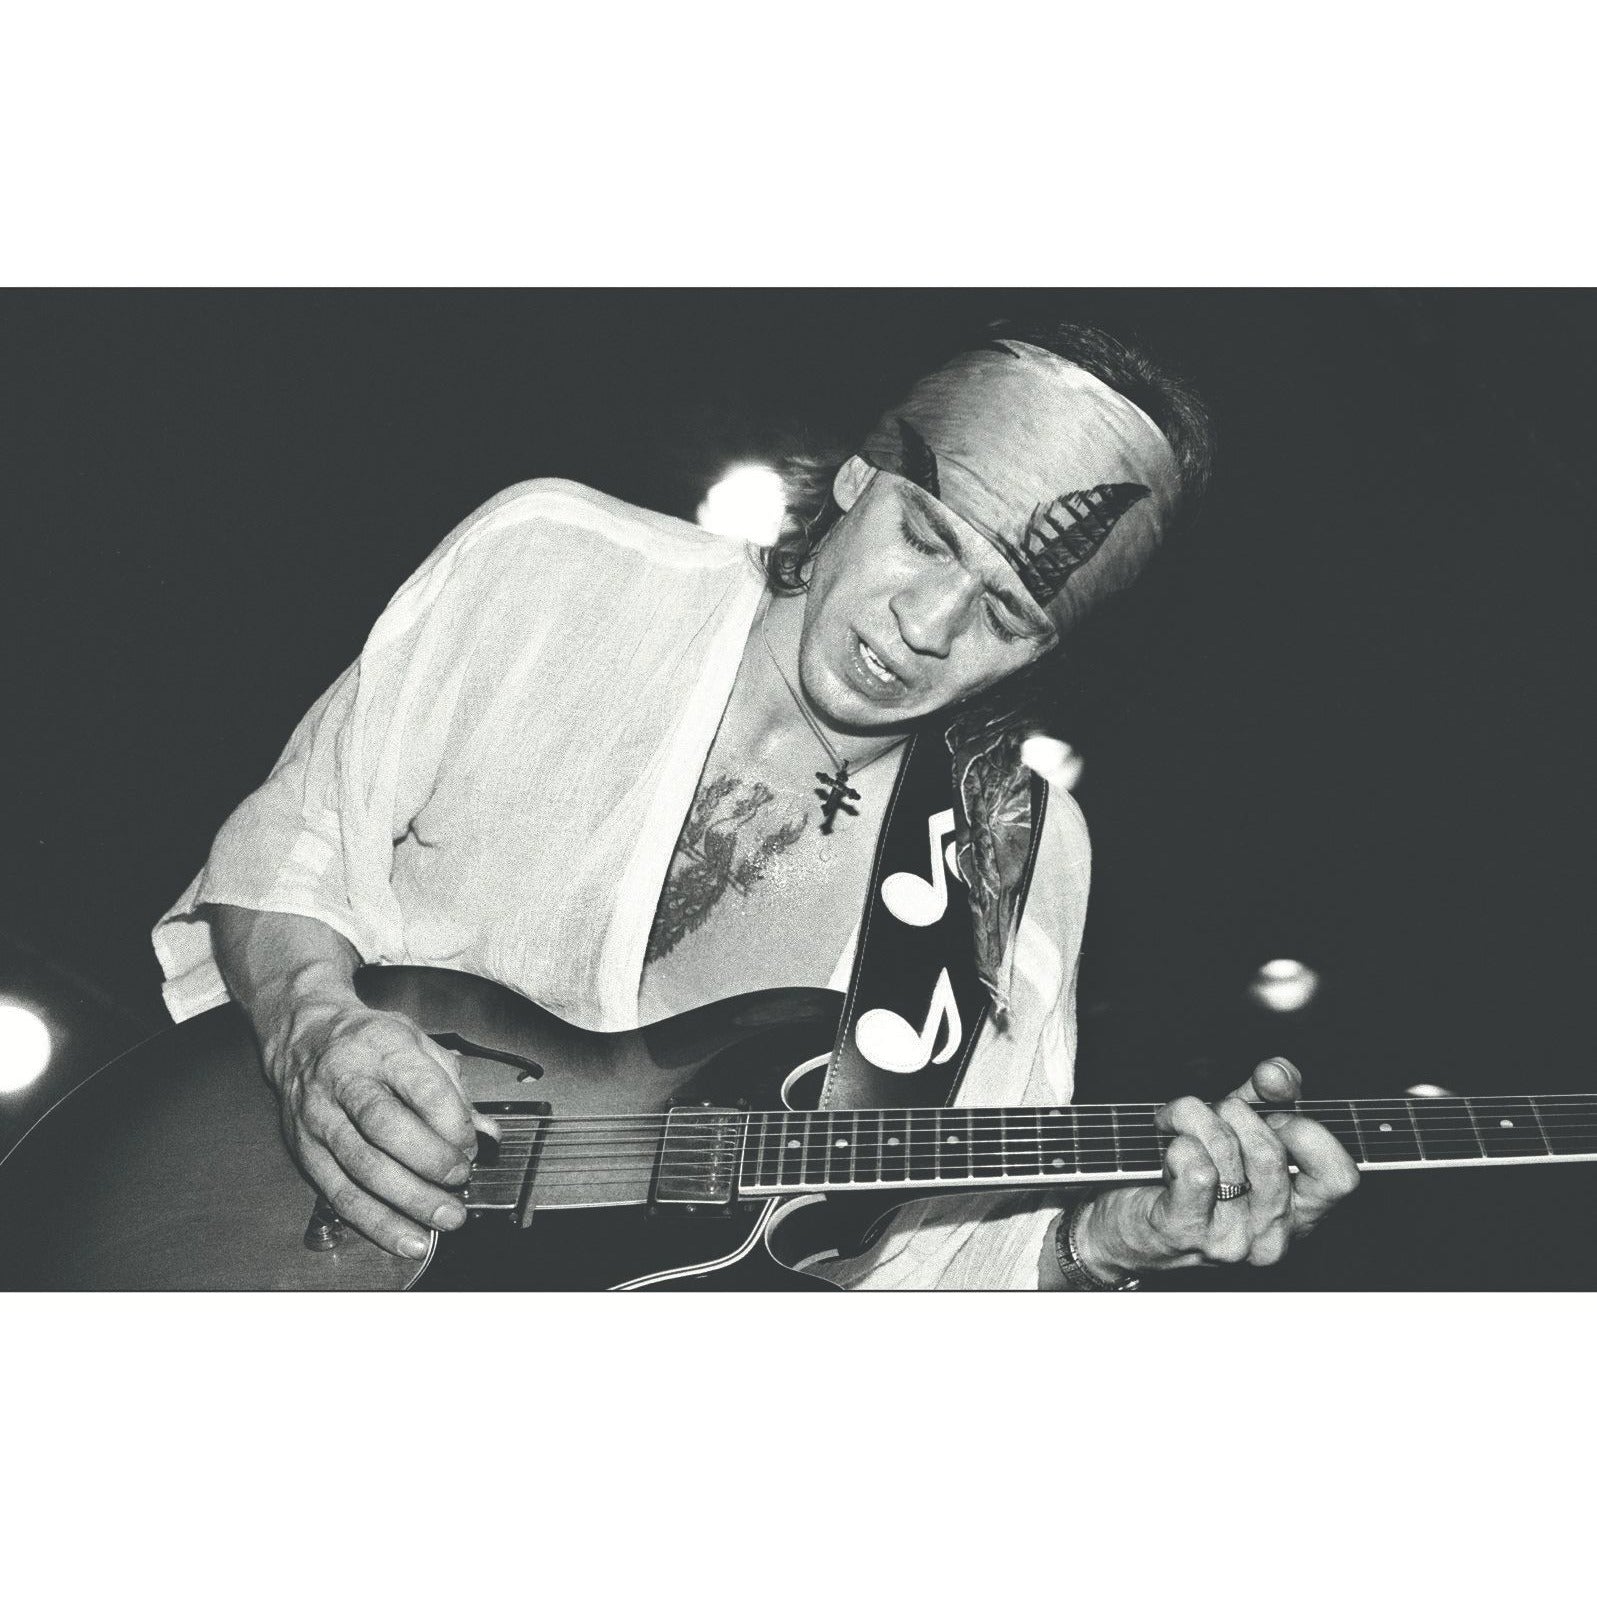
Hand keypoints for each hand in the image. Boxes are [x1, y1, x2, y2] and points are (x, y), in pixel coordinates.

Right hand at [263, 996, 491, 1258]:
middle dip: (431, 1162)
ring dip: (409, 1200)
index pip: (422, 1088)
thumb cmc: (370, 1043)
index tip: (473, 1145)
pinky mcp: (306, 1152)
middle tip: (462, 1181)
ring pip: (363, 1168)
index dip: (453, 1123)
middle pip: (387, 1128)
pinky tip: (408, 1237)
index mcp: (382, 1048)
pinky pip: (341, 1195)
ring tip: (445, 1217)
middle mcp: (345, 1082)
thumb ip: (455, 1090)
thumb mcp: (420, 1044)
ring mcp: (321, 1119)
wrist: (305, 1040)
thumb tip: (488, 1136)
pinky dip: (377, 1222)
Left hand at [1074, 1056, 1360, 1279]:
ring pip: (1225, 1149)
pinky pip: (1193, 1166)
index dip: (1307, 1131)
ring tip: (1176, 1125)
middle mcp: (1273, 1235)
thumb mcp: (1240, 1128)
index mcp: (1299, 1214)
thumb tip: (1276, 1074)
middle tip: (1212, 1113)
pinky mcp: (1185, 1232)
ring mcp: (1230, 1240)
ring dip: (1192, 1117)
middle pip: (1271, 1150)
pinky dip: (1175, 1141)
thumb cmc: (1191, 1173)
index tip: (1272, 1117)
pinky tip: (1166, 1153)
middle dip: (1234, 1111)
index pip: (1341, 1177)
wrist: (1128, 1223)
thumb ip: (1269, 1095)